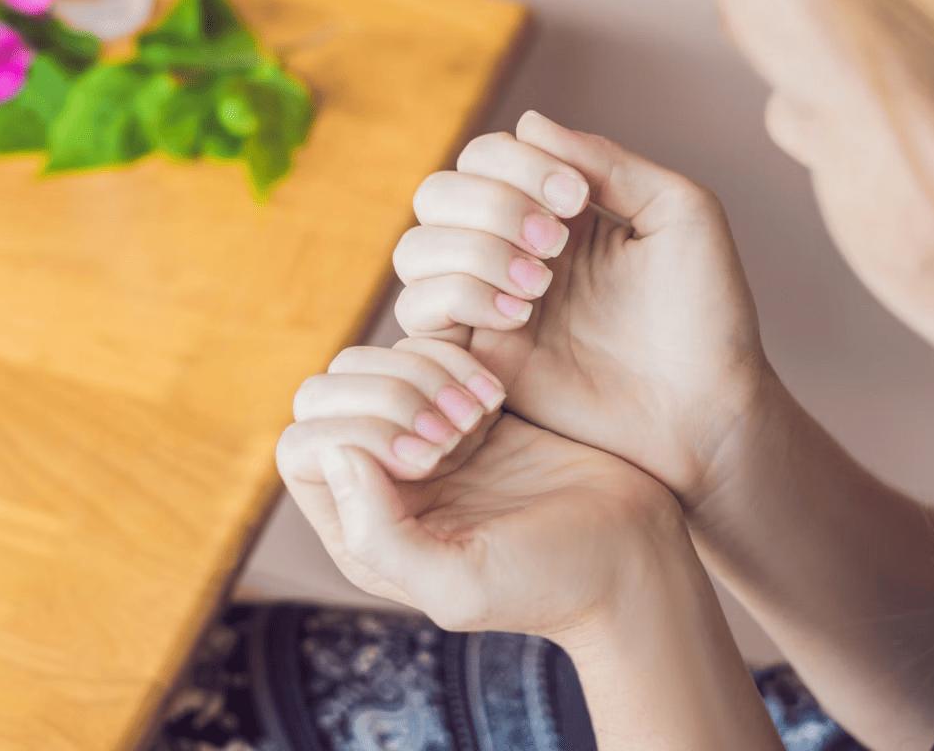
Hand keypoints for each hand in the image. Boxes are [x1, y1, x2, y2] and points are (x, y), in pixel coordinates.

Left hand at [275, 339, 691, 641]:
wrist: (631, 551)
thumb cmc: (550, 580)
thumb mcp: (458, 584)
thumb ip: (378, 535)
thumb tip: (335, 454)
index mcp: (361, 529)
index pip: (303, 448)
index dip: (356, 432)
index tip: (433, 459)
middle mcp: (379, 479)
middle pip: (326, 395)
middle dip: (389, 394)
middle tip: (457, 432)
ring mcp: (420, 436)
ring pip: (372, 362)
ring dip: (425, 374)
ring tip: (481, 416)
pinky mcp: (462, 404)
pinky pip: (426, 349)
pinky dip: (456, 359)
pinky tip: (494, 398)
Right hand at [394, 110, 774, 510]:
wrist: (705, 411)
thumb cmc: (706, 312)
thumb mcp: (679, 212)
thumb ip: (608, 161)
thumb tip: (527, 122)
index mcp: (557, 209)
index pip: (487, 156)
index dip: (515, 164)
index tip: (575, 200)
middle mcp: (511, 250)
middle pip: (437, 194)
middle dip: (490, 207)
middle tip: (555, 246)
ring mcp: (489, 304)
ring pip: (415, 250)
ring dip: (470, 254)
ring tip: (538, 288)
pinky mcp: (478, 359)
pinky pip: (417, 316)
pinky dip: (456, 299)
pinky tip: (517, 318)